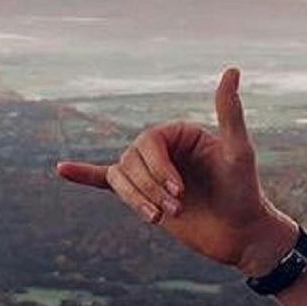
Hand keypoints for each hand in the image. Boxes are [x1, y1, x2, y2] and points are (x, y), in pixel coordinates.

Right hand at [54, 67, 294, 274]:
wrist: (242, 235)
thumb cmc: (244, 191)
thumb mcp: (239, 151)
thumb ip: (229, 113)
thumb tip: (231, 70)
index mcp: (178, 134)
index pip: (149, 142)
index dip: (158, 167)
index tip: (179, 192)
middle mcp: (162, 150)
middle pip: (132, 161)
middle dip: (150, 187)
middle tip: (178, 208)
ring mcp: (149, 173)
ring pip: (121, 178)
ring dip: (136, 199)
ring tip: (160, 218)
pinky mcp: (141, 196)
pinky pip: (106, 182)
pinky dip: (84, 176)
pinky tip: (62, 170)